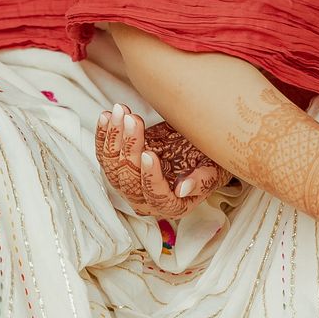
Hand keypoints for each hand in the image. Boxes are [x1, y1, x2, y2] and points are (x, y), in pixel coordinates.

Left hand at [95, 103, 230, 218]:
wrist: (199, 148)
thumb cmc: (210, 162)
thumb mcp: (214, 170)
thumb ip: (201, 181)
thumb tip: (183, 189)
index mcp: (171, 205)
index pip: (155, 195)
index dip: (150, 176)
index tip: (150, 153)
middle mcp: (146, 198)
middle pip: (129, 178)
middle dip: (130, 146)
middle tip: (135, 120)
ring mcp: (130, 182)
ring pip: (113, 165)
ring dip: (115, 137)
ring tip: (122, 112)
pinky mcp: (120, 165)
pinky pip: (105, 153)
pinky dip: (104, 134)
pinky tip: (107, 116)